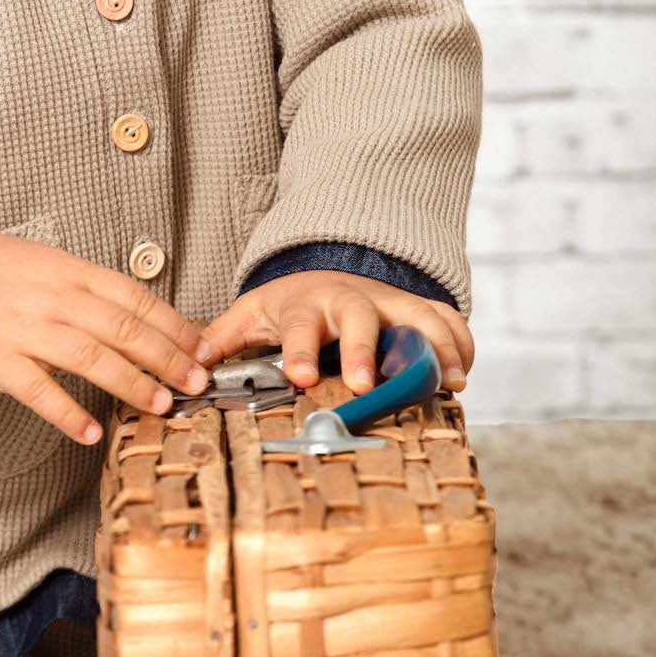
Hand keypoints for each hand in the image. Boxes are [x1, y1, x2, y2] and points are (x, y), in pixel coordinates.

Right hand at [0, 220, 217, 446]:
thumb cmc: (3, 274)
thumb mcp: (55, 266)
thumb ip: (99, 292)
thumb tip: (157, 323)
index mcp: (73, 273)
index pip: (135, 299)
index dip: (174, 326)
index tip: (204, 349)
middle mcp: (54, 298)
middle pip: (120, 328)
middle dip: (165, 357)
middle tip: (195, 382)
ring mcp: (24, 330)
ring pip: (87, 357)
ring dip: (129, 382)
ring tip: (159, 404)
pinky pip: (38, 390)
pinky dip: (66, 412)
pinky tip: (90, 431)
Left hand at [193, 269, 473, 395]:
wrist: (327, 271)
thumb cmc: (290, 304)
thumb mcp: (252, 313)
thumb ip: (224, 338)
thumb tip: (192, 365)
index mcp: (306, 305)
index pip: (300, 325)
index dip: (300, 350)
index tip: (299, 376)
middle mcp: (351, 300)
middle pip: (361, 318)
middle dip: (365, 350)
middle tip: (367, 385)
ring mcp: (389, 302)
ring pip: (415, 316)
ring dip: (431, 347)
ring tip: (446, 382)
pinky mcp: (417, 309)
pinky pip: (447, 319)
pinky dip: (460, 343)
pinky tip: (463, 372)